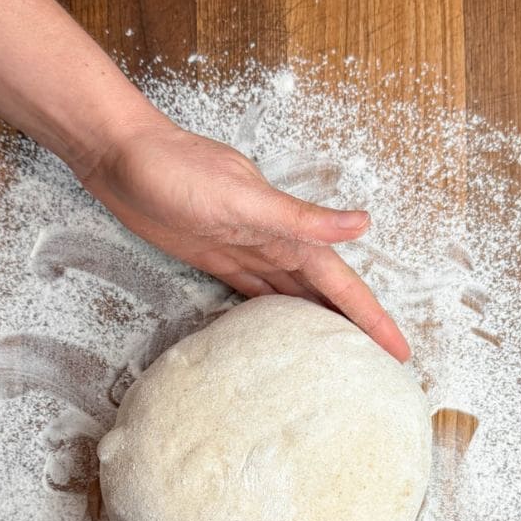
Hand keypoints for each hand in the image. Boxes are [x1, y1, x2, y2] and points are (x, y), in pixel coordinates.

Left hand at [79, 116, 409, 360]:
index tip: (398, 350)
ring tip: (341, 358)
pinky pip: (256, 292)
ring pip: (295, 296)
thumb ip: (303, 218)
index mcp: (289, 233)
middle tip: (381, 365)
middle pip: (325, 295)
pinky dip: (274, 312)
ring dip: (318, 323)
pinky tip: (280, 329)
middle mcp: (275, 244)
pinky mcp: (216, 257)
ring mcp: (247, 251)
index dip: (371, 318)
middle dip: (355, 327)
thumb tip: (363, 223)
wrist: (121, 154)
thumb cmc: (179, 171)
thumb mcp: (246, 198)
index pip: (342, 284)